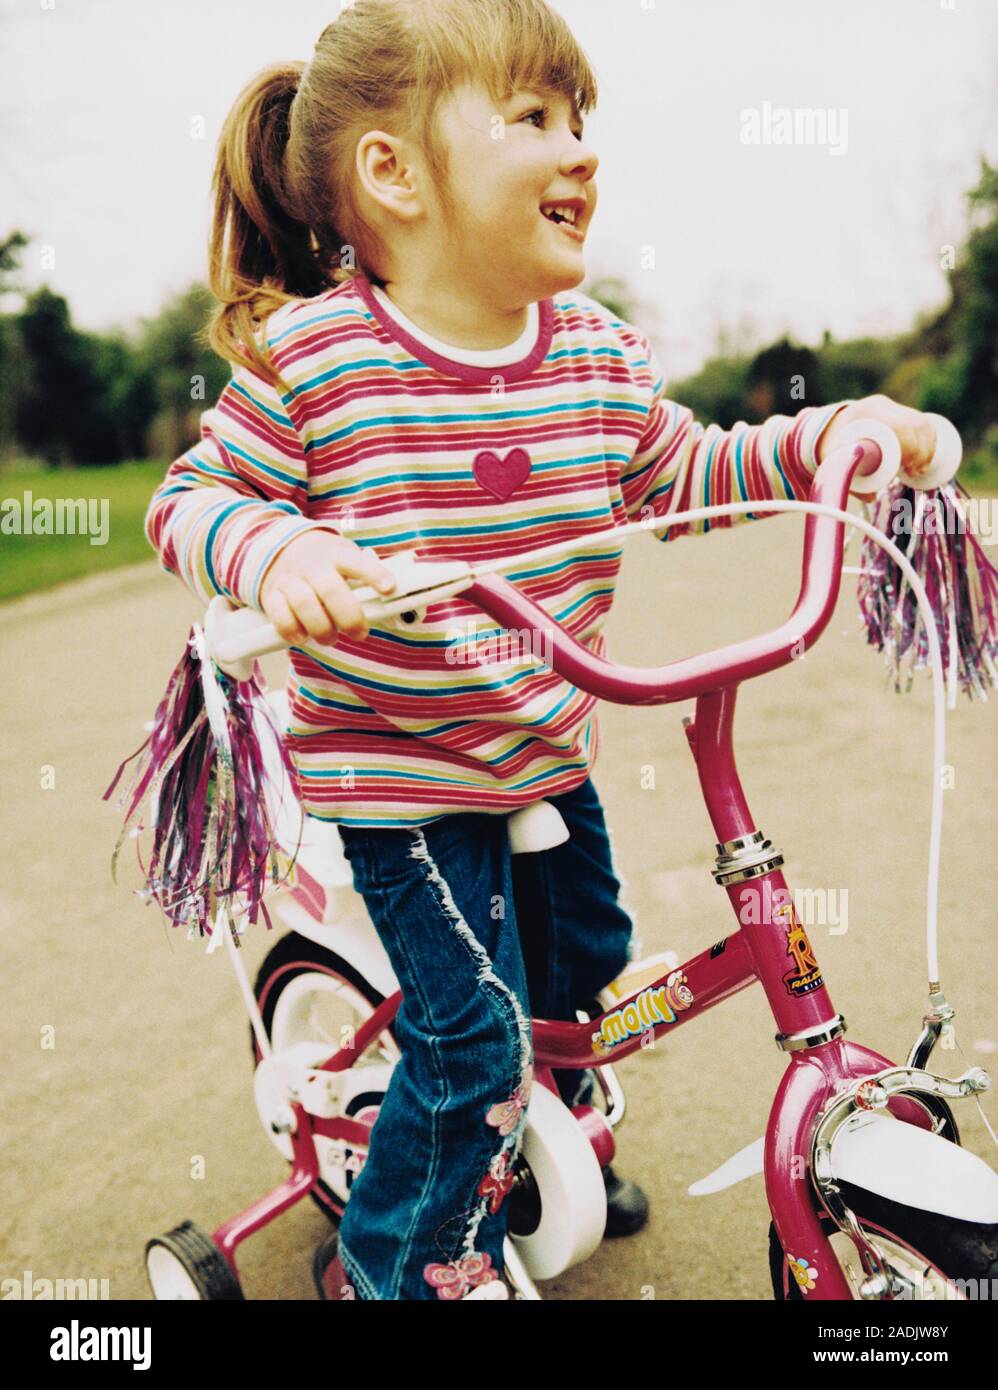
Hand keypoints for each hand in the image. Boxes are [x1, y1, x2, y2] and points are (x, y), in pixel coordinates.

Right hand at [258, 529, 396, 644]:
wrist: (279, 547)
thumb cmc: (323, 561)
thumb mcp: (344, 558)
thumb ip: (365, 577)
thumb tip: (395, 604)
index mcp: (336, 555)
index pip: (358, 562)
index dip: (374, 574)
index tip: (389, 588)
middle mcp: (312, 565)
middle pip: (331, 589)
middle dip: (349, 616)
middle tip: (359, 633)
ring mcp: (290, 579)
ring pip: (303, 603)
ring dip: (321, 628)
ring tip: (330, 638)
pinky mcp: (270, 594)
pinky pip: (278, 615)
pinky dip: (291, 630)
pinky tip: (302, 637)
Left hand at [817, 395, 936, 500]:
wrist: (824, 431)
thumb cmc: (828, 448)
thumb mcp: (833, 462)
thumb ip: (848, 480)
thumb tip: (872, 497)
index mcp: (865, 413)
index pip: (900, 426)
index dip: (911, 448)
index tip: (909, 469)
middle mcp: (879, 405)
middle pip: (915, 424)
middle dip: (922, 450)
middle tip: (915, 472)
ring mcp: (889, 406)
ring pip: (921, 422)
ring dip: (928, 445)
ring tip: (920, 468)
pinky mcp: (896, 412)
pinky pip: (921, 421)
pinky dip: (929, 437)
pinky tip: (929, 453)